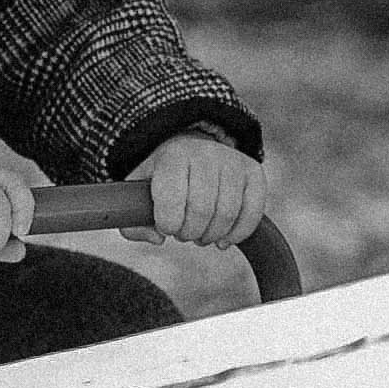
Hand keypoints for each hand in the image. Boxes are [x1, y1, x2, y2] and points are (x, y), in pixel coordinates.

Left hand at [128, 136, 266, 248]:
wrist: (190, 148)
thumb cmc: (162, 178)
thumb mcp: (138, 193)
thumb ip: (134, 222)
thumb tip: (158, 237)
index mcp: (173, 155)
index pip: (171, 199)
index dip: (167, 224)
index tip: (165, 226)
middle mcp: (205, 153)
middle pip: (201, 210)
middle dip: (189, 232)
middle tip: (183, 232)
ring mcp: (233, 161)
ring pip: (227, 214)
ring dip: (211, 235)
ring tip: (200, 233)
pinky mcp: (254, 173)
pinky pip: (253, 212)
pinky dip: (238, 233)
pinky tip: (223, 238)